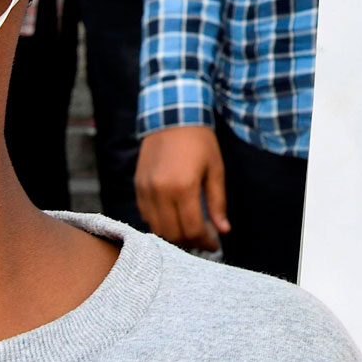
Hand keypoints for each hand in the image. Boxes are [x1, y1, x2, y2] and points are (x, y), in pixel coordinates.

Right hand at [136, 125, 229, 250]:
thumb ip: (217, 202)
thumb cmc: (199, 142)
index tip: (215, 244)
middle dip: (190, 242)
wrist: (172, 117)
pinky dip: (160, 223)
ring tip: (189, 233)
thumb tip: (224, 230)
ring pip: (157, 228)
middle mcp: (161, 191)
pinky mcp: (138, 186)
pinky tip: (174, 218)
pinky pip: (146, 215)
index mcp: (183, 186)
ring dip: (173, 236)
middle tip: (203, 241)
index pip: (192, 229)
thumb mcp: (215, 169)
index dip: (205, 241)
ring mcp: (146, 189)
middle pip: (172, 233)